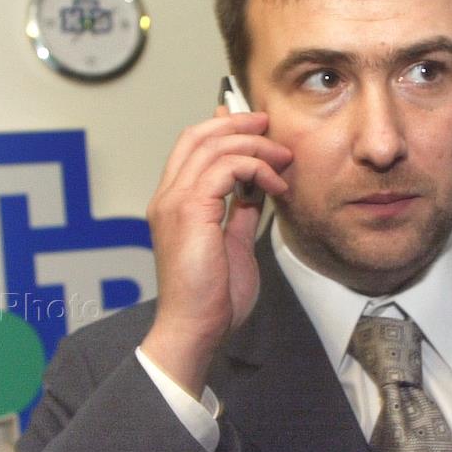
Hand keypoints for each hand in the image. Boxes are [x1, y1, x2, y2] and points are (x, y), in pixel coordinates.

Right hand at [140, 107, 291, 397]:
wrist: (196, 328)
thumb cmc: (211, 299)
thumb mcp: (234, 244)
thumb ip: (240, 213)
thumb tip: (256, 189)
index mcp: (173, 205)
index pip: (191, 148)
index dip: (223, 128)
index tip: (256, 128)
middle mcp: (168, 198)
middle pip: (197, 135)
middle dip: (238, 124)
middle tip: (271, 126)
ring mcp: (175, 202)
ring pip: (214, 145)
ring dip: (256, 146)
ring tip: (283, 161)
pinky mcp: (190, 211)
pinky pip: (226, 167)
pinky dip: (256, 168)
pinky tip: (275, 186)